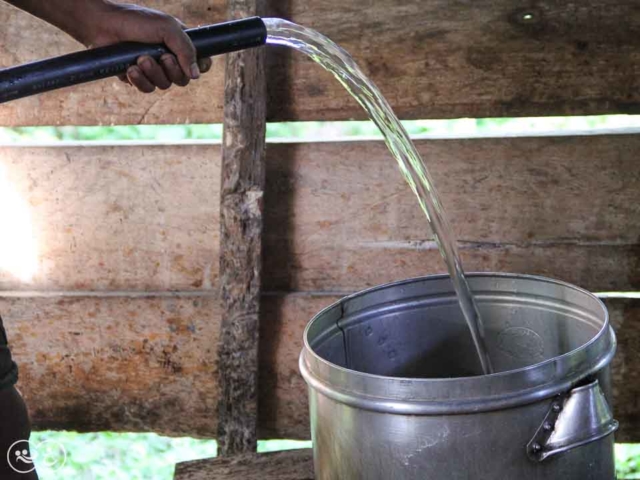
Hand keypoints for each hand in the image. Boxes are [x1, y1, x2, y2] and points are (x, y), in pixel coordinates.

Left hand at [82, 3, 211, 92]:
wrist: (102, 25)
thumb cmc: (136, 21)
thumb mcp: (167, 28)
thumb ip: (186, 50)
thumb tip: (196, 75)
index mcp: (179, 44)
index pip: (201, 63)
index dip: (201, 67)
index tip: (196, 66)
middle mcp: (169, 58)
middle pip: (184, 79)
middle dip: (172, 70)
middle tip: (161, 56)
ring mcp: (153, 69)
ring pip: (165, 85)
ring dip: (153, 73)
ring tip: (140, 59)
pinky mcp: (138, 78)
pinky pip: (147, 89)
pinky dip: (140, 80)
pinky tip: (130, 69)